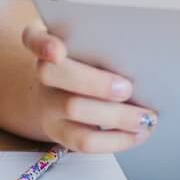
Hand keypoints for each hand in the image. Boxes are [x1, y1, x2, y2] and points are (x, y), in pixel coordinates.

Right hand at [19, 21, 157, 152]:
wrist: (59, 91)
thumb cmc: (87, 59)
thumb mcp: (90, 42)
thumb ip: (104, 41)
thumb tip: (145, 50)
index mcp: (47, 42)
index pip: (33, 38)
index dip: (43, 44)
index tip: (57, 51)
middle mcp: (43, 71)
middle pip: (53, 74)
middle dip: (93, 82)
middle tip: (128, 88)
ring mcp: (48, 103)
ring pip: (72, 110)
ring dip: (116, 116)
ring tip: (147, 117)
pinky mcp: (58, 132)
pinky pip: (83, 141)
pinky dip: (116, 139)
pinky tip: (139, 133)